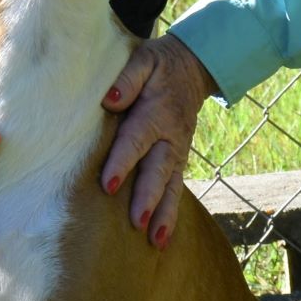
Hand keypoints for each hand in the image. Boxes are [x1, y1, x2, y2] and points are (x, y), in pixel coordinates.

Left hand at [100, 35, 215, 247]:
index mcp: (157, 111)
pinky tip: (161, 241)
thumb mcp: (143, 60)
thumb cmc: (157, 64)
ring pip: (171, 185)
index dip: (123, 161)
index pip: (136, 139)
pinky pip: (176, 189)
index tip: (109, 185)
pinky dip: (170, 215)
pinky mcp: (179, 160)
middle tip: (136, 220)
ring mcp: (178, 151)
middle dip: (147, 196)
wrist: (192, 67)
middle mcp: (170, 136)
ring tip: (155, 240)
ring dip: (163, 213)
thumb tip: (111, 100)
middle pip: (158, 170)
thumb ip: (127, 78)